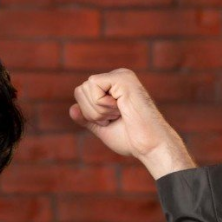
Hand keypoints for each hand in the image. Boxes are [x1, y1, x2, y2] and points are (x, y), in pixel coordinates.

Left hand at [69, 68, 189, 159]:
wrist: (150, 146)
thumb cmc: (131, 139)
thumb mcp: (102, 127)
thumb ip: (87, 118)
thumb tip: (72, 109)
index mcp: (112, 87)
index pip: (80, 93)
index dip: (89, 113)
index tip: (111, 121)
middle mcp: (117, 77)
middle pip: (80, 90)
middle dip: (92, 112)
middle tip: (115, 118)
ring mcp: (121, 75)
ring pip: (85, 88)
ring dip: (98, 110)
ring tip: (121, 114)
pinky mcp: (123, 77)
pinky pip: (93, 86)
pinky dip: (102, 104)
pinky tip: (121, 109)